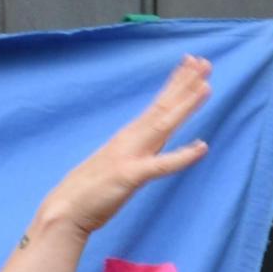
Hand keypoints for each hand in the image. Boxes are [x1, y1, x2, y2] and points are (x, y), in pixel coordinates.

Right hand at [31, 56, 211, 239]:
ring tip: (206, 86)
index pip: (158, 106)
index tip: (193, 65)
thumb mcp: (122, 164)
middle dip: (185, 83)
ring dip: (185, 105)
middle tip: (206, 62)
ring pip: (163, 125)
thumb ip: (140, 150)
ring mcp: (130, 155)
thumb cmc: (92, 189)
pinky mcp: (129, 176)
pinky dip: (182, 156)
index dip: (176, 85)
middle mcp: (131, 139)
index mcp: (130, 136)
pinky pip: (160, 165)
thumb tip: (156, 140)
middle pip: (163, 107)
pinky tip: (203, 147)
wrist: (66, 209)